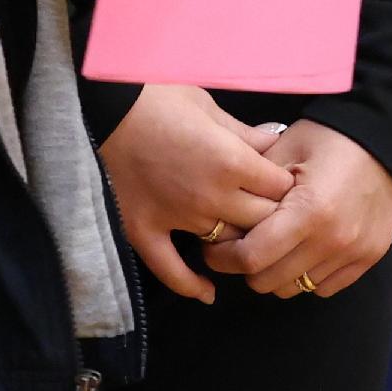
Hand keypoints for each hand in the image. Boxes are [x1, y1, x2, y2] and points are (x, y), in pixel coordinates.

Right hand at [97, 83, 297, 304]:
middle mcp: (209, 196)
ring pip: (225, 244)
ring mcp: (176, 217)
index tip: (283, 183)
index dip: (286, 186)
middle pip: (260, 222)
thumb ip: (244, 134)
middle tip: (270, 210)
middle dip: (271, 216)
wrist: (105, 107)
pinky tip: (207, 293)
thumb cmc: (160, 98)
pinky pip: (170, 269)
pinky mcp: (144, 230)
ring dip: (236, 241)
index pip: (280, 189)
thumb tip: (274, 145)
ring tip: (245, 238)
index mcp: (231, 161)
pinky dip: (190, 285)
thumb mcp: (210, 107)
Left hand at [209, 120, 391, 300]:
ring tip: (277, 246)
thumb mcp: (284, 150)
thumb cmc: (329, 137)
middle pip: (268, 282)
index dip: (223, 257)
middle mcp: (333, 239)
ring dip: (278, 272)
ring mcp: (354, 252)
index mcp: (309, 210)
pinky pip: (324, 287)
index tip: (214, 247)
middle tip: (244, 245)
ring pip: (295, 288)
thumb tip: (220, 220)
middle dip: (247, 267)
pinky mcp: (369, 257)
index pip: (251, 258)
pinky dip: (308, 275)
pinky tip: (305, 249)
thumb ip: (251, 188)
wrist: (386, 136)